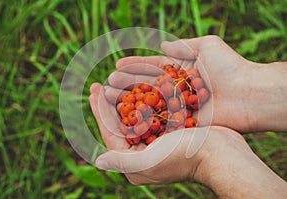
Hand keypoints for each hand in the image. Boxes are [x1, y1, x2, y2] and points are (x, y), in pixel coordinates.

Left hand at [89, 82, 251, 184]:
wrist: (223, 155)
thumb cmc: (185, 157)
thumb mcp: (151, 160)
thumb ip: (122, 161)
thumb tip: (98, 162)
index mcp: (135, 162)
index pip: (110, 133)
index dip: (100, 111)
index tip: (94, 90)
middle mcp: (143, 153)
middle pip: (120, 124)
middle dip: (109, 103)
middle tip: (99, 84)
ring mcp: (156, 143)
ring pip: (134, 116)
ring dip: (124, 97)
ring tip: (116, 80)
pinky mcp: (169, 133)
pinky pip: (151, 112)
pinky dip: (143, 98)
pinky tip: (139, 85)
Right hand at [108, 35, 286, 132]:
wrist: (249, 96)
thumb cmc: (230, 68)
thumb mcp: (208, 46)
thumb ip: (183, 45)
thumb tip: (162, 45)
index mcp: (180, 71)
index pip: (151, 67)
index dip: (134, 66)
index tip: (116, 65)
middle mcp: (176, 89)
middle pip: (146, 86)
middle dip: (126, 84)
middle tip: (106, 84)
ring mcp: (178, 106)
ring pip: (148, 103)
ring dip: (130, 100)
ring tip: (110, 98)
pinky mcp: (182, 121)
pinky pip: (158, 118)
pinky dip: (143, 117)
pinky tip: (127, 115)